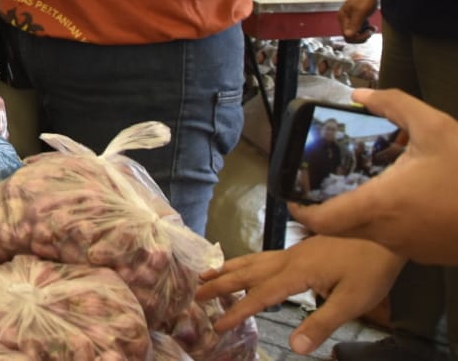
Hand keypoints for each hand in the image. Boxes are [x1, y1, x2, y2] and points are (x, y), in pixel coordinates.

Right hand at [197, 236, 403, 355]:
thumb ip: (321, 323)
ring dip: (228, 269)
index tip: (217, 325)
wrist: (383, 231)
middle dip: (220, 284)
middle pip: (247, 272)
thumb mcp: (352, 302)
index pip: (260, 296)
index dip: (238, 311)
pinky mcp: (301, 249)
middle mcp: (288, 260)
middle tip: (196, 293)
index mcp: (297, 274)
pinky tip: (246, 265)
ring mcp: (293, 252)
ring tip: (207, 274)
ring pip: (252, 260)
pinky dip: (245, 261)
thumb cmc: (370, 267)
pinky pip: (263, 256)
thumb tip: (294, 348)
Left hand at [290, 89, 457, 264]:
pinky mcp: (429, 254)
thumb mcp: (434, 126)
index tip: (292, 193)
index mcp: (379, 205)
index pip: (321, 221)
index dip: (299, 210)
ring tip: (368, 183)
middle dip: (328, 207)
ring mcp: (410, 248)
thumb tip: (361, 93)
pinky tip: (404, 197)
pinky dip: (388, 222)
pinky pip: (395, 239)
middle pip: (340, 228)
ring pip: (368, 233)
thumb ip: (394, 104)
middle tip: (326, 181)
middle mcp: (388, 233)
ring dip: (360, 213)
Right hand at [338, 0, 378, 42]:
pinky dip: (365, 30)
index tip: (368, 32)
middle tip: (370, 31)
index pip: (347, 36)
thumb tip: (348, 36)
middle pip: (350, 36)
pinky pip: (359, 29)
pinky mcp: (356, 18)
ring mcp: (350, 19)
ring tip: (372, 28)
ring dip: (365, 33)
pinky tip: (371, 25)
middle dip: (362, 36)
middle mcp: (345, 20)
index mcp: (343, 18)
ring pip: (355, 34)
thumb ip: (354, 24)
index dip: (358, 37)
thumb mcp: (361, 11)